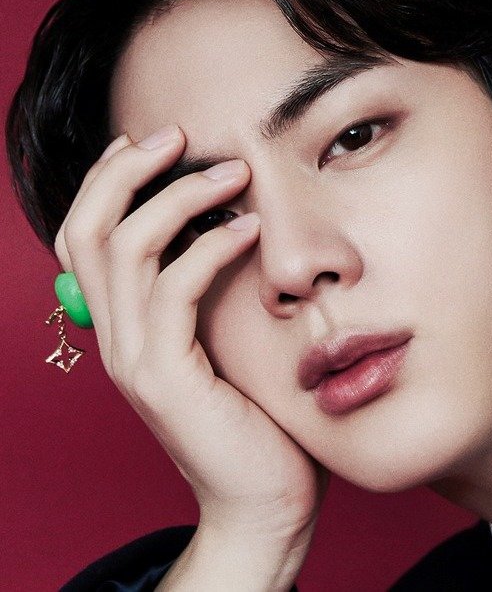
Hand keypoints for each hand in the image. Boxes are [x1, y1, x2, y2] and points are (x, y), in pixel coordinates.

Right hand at [55, 125, 327, 586]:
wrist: (264, 499)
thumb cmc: (259, 415)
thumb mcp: (227, 342)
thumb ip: (211, 294)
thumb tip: (232, 226)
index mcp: (125, 325)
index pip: (84, 236)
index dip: (107, 180)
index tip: (155, 139)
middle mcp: (116, 338)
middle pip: (86, 230)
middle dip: (125, 171)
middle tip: (179, 135)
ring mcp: (135, 359)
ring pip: (125, 250)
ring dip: (178, 198)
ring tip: (232, 173)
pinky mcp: (167, 379)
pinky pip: (174, 292)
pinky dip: (209, 247)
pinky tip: (248, 228)